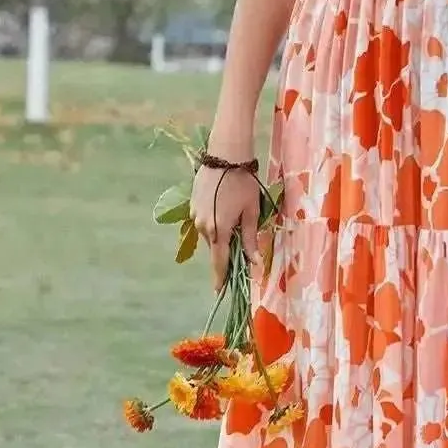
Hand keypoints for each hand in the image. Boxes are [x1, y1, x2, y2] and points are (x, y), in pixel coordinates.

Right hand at [191, 162, 261, 292]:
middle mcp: (203, 225)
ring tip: (235, 217)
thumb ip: (251, 238)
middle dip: (226, 250)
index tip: (219, 291)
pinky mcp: (192, 205)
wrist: (225, 156)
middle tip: (241, 245)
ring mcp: (195, 215)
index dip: (220, 277)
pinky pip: (204, 221)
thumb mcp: (251, 212)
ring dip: (221, 234)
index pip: (219, 261)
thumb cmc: (243, 183)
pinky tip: (224, 207)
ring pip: (210, 234)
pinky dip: (214, 222)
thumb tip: (255, 262)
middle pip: (215, 247)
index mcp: (219, 229)